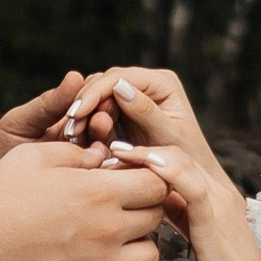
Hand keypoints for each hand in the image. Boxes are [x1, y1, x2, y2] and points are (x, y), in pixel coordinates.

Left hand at [0, 74, 109, 180]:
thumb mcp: (20, 123)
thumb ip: (47, 105)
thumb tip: (76, 76)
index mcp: (68, 119)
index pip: (91, 103)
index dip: (95, 101)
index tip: (88, 105)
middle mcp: (83, 139)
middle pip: (107, 125)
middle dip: (105, 122)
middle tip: (101, 122)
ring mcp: (88, 163)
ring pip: (111, 151)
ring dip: (108, 146)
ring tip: (99, 146)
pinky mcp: (90, 186)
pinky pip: (105, 177)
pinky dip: (107, 171)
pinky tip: (101, 169)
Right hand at [0, 139, 169, 260]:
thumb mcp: (33, 157)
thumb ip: (77, 154)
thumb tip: (105, 156)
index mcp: (99, 192)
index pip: (158, 182)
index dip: (146, 177)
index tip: (129, 179)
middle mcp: (108, 230)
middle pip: (156, 217)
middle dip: (142, 207)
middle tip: (117, 206)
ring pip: (151, 256)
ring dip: (137, 245)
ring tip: (111, 239)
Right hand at [55, 65, 216, 170]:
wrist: (192, 182)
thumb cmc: (188, 162)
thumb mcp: (167, 137)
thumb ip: (145, 111)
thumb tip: (118, 86)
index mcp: (162, 82)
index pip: (119, 77)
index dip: (94, 94)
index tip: (76, 115)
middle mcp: (148, 84)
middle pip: (104, 83)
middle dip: (84, 105)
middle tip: (68, 130)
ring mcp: (134, 97)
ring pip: (98, 97)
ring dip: (82, 115)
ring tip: (71, 137)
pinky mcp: (124, 112)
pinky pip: (98, 112)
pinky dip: (87, 125)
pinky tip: (76, 141)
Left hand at [124, 138, 260, 260]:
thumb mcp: (197, 234)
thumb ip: (180, 212)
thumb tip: (151, 201)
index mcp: (213, 192)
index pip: (176, 159)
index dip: (144, 154)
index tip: (114, 158)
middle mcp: (218, 190)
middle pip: (176, 153)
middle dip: (140, 149)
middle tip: (106, 149)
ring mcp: (219, 201)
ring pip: (182, 161)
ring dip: (146, 153)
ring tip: (116, 152)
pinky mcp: (216, 218)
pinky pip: (192, 186)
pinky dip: (168, 171)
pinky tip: (145, 166)